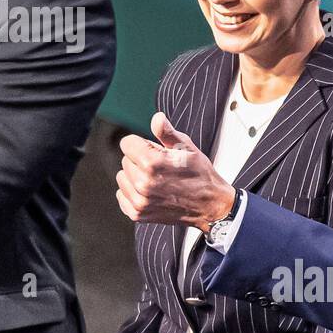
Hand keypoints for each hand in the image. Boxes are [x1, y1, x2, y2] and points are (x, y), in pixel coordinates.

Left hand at [116, 112, 237, 230]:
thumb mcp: (187, 148)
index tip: (154, 150)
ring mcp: (140, 201)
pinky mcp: (139, 214)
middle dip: (139, 160)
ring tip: (156, 180)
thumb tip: (156, 118)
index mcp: (153, 163)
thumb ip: (167, 132)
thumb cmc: (200, 174)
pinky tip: (149, 192)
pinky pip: (121, 196)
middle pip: (125, 160)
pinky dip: (132, 193)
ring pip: (122, 178)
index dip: (141, 143)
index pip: (127, 143)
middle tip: (160, 167)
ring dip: (134, 176)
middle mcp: (143, 183)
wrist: (210, 205)